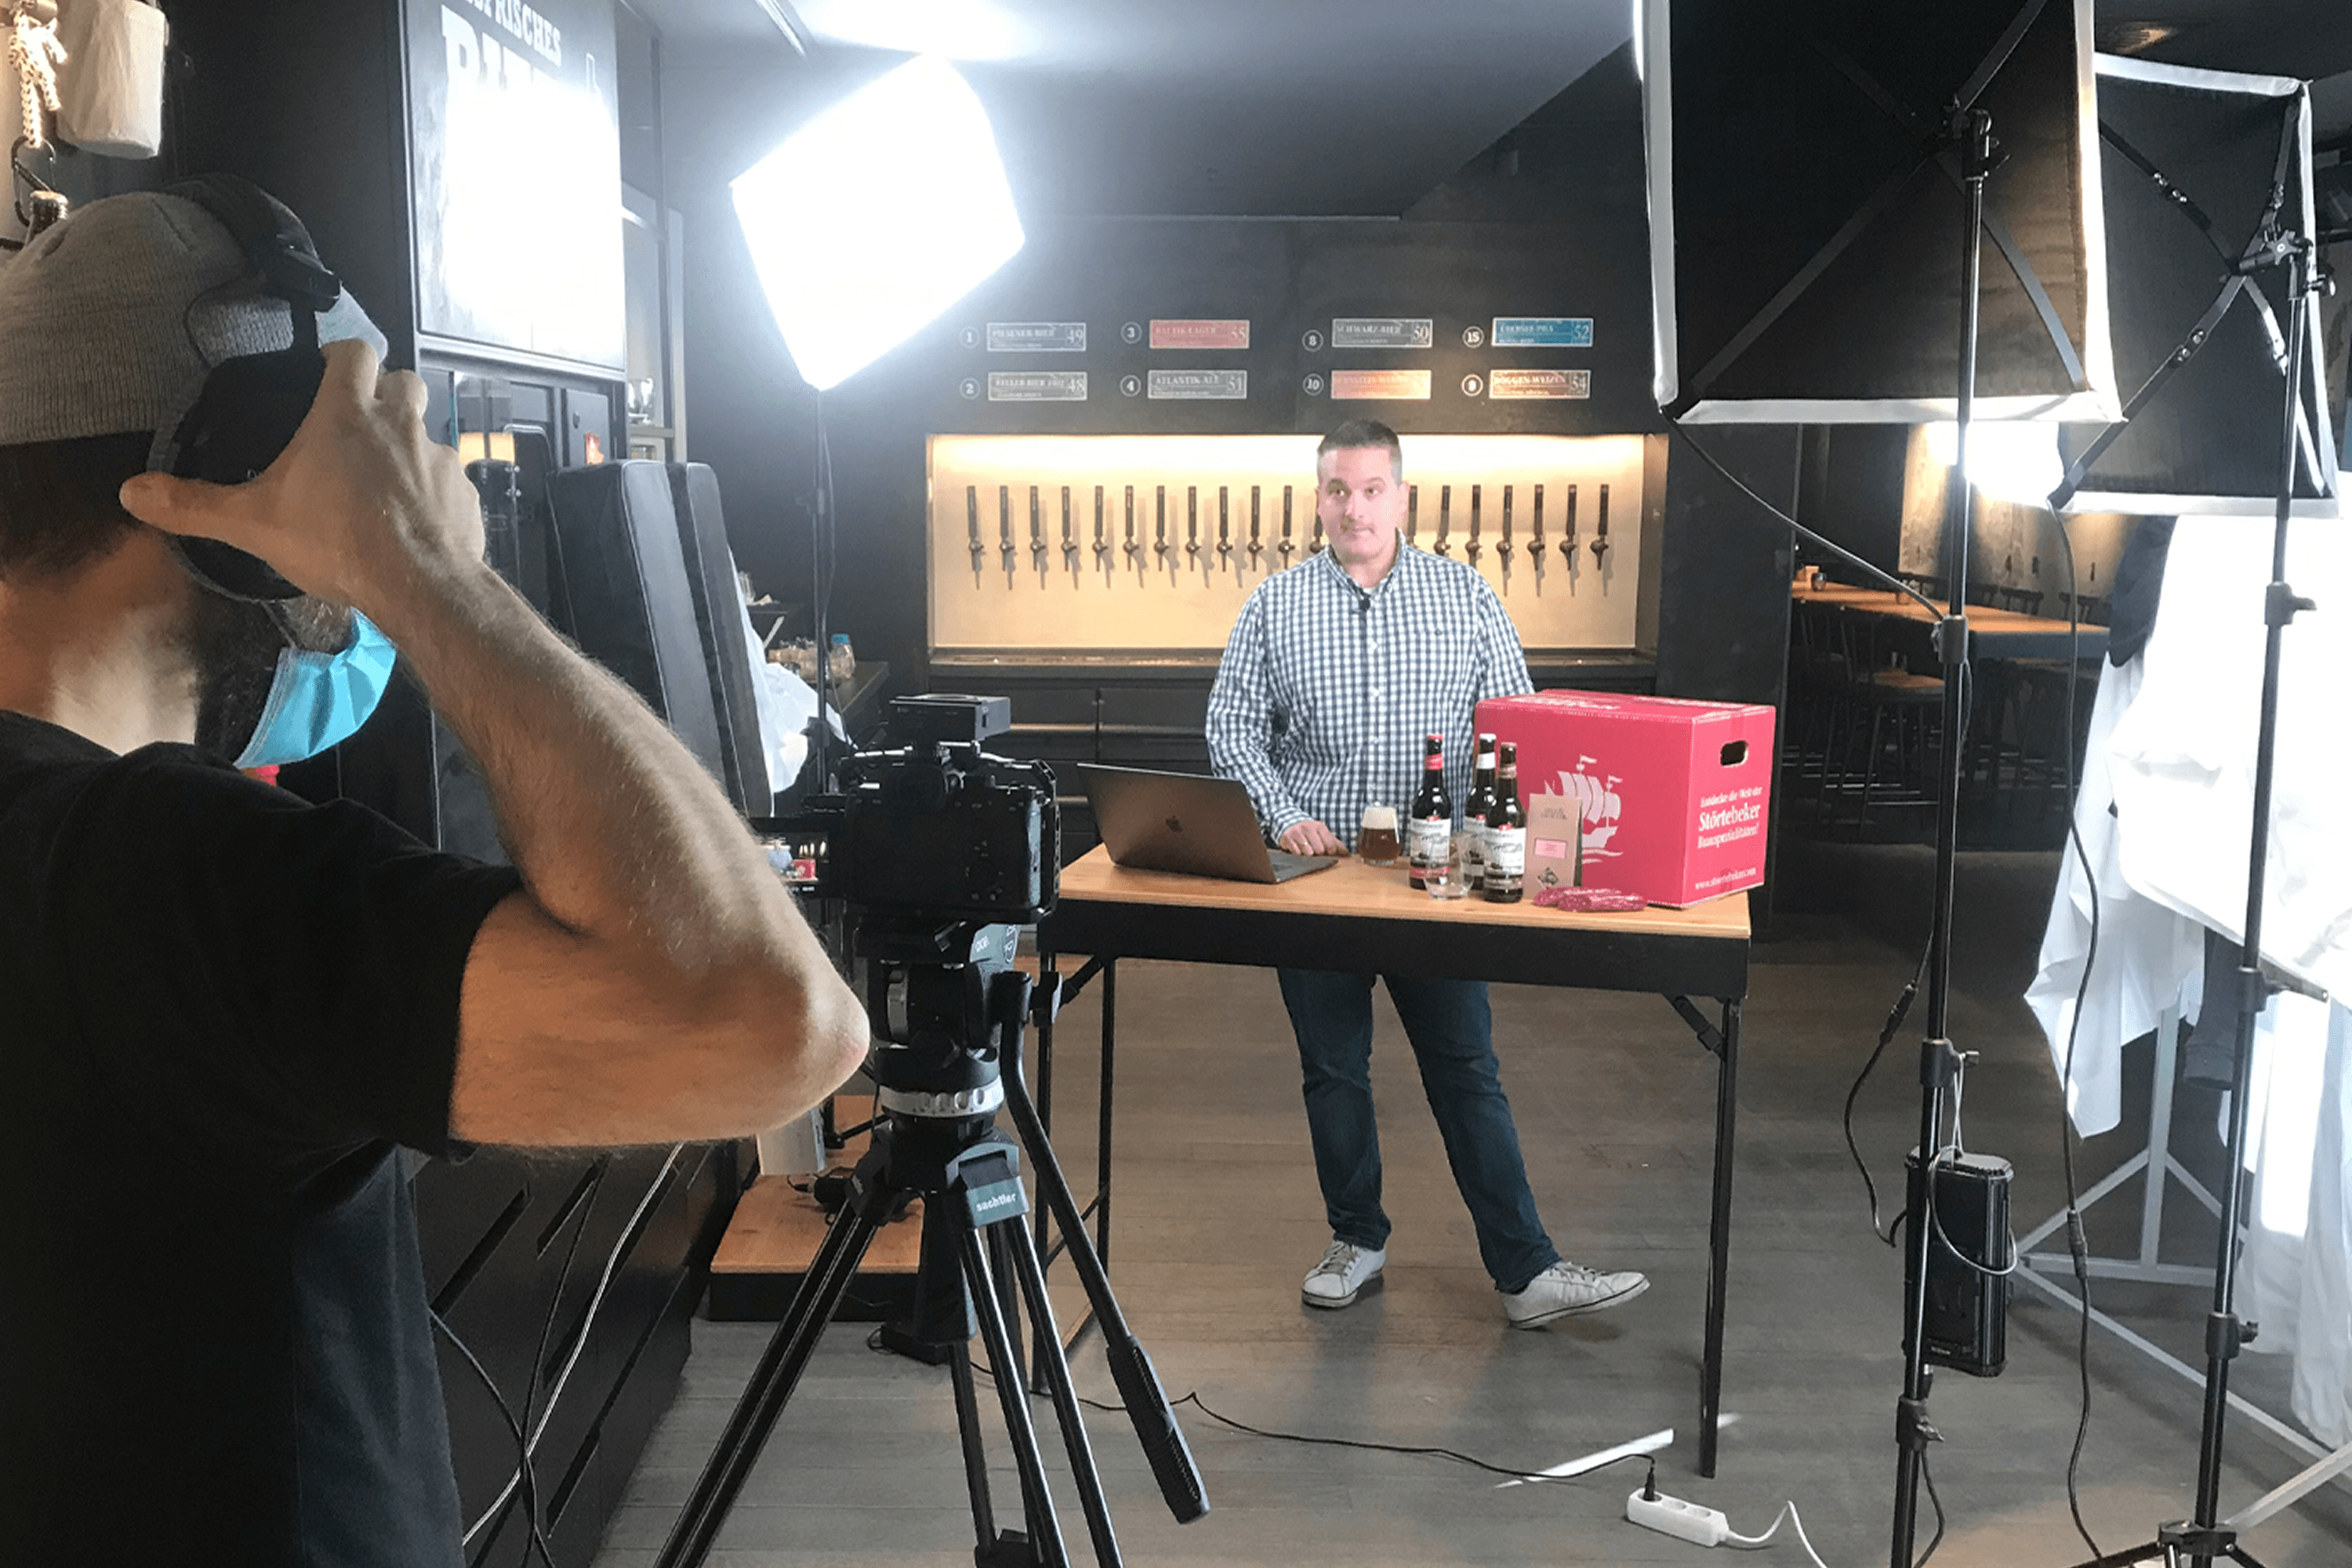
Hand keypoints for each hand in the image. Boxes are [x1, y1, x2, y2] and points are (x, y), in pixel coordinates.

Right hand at [118, 339, 486, 622]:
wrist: (418, 585)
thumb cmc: (336, 542)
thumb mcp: (253, 522)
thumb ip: (194, 505)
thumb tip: (133, 493)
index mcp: (348, 413)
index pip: (355, 353)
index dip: (343, 356)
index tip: (329, 369)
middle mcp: (401, 424)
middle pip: (403, 380)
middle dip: (385, 391)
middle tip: (360, 419)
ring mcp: (439, 458)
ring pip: (428, 431)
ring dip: (409, 443)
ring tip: (384, 476)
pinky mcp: (464, 494)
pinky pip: (450, 480)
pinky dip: (433, 491)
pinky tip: (415, 519)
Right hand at [1279, 819, 1346, 855]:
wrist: (1291, 824)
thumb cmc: (1311, 833)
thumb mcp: (1323, 835)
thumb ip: (1335, 843)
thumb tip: (1347, 853)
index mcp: (1320, 826)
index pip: (1331, 845)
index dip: (1331, 852)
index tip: (1328, 852)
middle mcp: (1308, 827)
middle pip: (1319, 850)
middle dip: (1318, 854)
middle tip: (1315, 851)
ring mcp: (1297, 832)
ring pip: (1308, 852)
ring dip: (1308, 854)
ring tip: (1307, 850)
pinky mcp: (1287, 837)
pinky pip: (1296, 852)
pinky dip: (1298, 854)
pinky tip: (1298, 849)